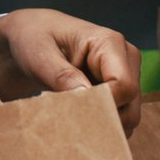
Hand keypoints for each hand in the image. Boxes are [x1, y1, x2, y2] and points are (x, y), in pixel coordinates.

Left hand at [0, 9, 142, 134]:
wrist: (30, 36)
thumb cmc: (34, 39)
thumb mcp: (39, 55)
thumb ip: (62, 76)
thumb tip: (86, 96)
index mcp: (110, 43)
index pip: (124, 87)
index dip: (103, 106)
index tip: (72, 111)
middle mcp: (125, 59)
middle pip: (130, 108)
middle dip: (101, 119)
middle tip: (67, 116)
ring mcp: (125, 75)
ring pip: (127, 118)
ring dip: (99, 123)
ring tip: (69, 112)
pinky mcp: (118, 90)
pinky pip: (118, 118)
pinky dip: (99, 123)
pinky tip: (76, 114)